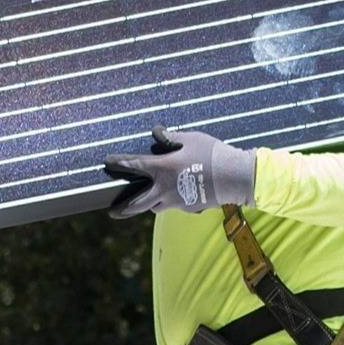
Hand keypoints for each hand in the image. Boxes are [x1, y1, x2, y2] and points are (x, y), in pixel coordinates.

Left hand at [102, 128, 258, 218]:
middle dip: (123, 209)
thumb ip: (172, 137)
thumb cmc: (213, 154)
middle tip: (112, 213)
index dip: (120, 162)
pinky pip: (175, 205)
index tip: (108, 161)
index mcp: (163, 168)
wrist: (235, 177)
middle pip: (138, 203)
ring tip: (149, 199)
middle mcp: (165, 189)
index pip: (135, 165)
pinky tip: (180, 194)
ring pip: (156, 207)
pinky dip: (172, 201)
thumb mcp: (192, 139)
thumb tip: (157, 132)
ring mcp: (177, 201)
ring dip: (150, 203)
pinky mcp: (189, 208)